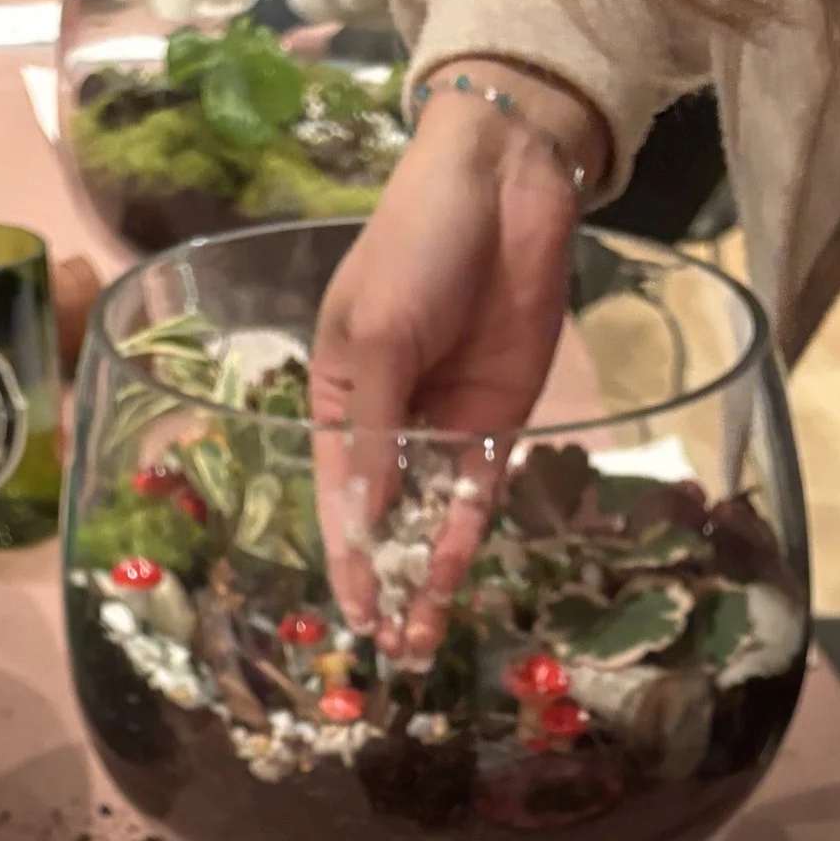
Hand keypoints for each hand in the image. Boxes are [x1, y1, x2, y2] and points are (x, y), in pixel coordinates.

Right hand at [309, 70, 605, 656]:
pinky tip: (454, 576)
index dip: (344, 558)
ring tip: (424, 638)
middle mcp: (389, 422)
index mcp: (337, 398)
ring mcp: (445, 424)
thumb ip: (375, 434)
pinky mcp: (498, 420)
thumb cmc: (415, 245)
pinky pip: (479, 490)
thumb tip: (364, 520)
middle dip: (388, 583)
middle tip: (393, 653)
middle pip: (385, 519)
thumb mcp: (378, 338)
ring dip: (427, 576)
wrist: (502, 187)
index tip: (352, 616)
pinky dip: (467, 532)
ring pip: (432, 518)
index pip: (337, 495)